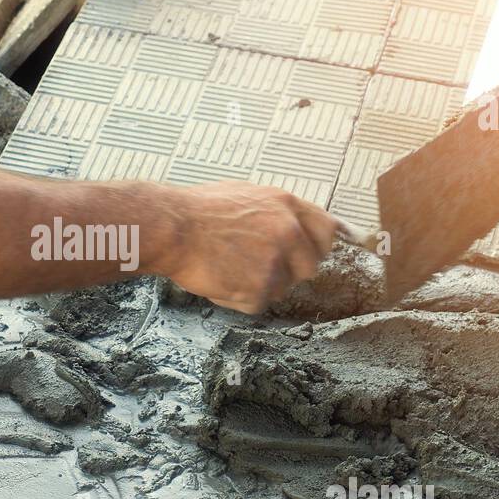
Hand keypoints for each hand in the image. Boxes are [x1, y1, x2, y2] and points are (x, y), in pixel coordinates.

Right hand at [159, 182, 336, 313]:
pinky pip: (258, 303)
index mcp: (286, 205)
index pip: (326, 231)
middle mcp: (288, 233)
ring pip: (282, 288)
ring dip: (260, 285)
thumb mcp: (246, 194)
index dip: (315, 246)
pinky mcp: (259, 289)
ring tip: (228, 267)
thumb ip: (276, 211)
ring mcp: (276, 262)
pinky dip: (239, 298)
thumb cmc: (198, 210)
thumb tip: (293, 224)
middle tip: (258, 267)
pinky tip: (219, 279)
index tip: (305, 254)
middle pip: (310, 267)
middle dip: (289, 271)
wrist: (172, 229)